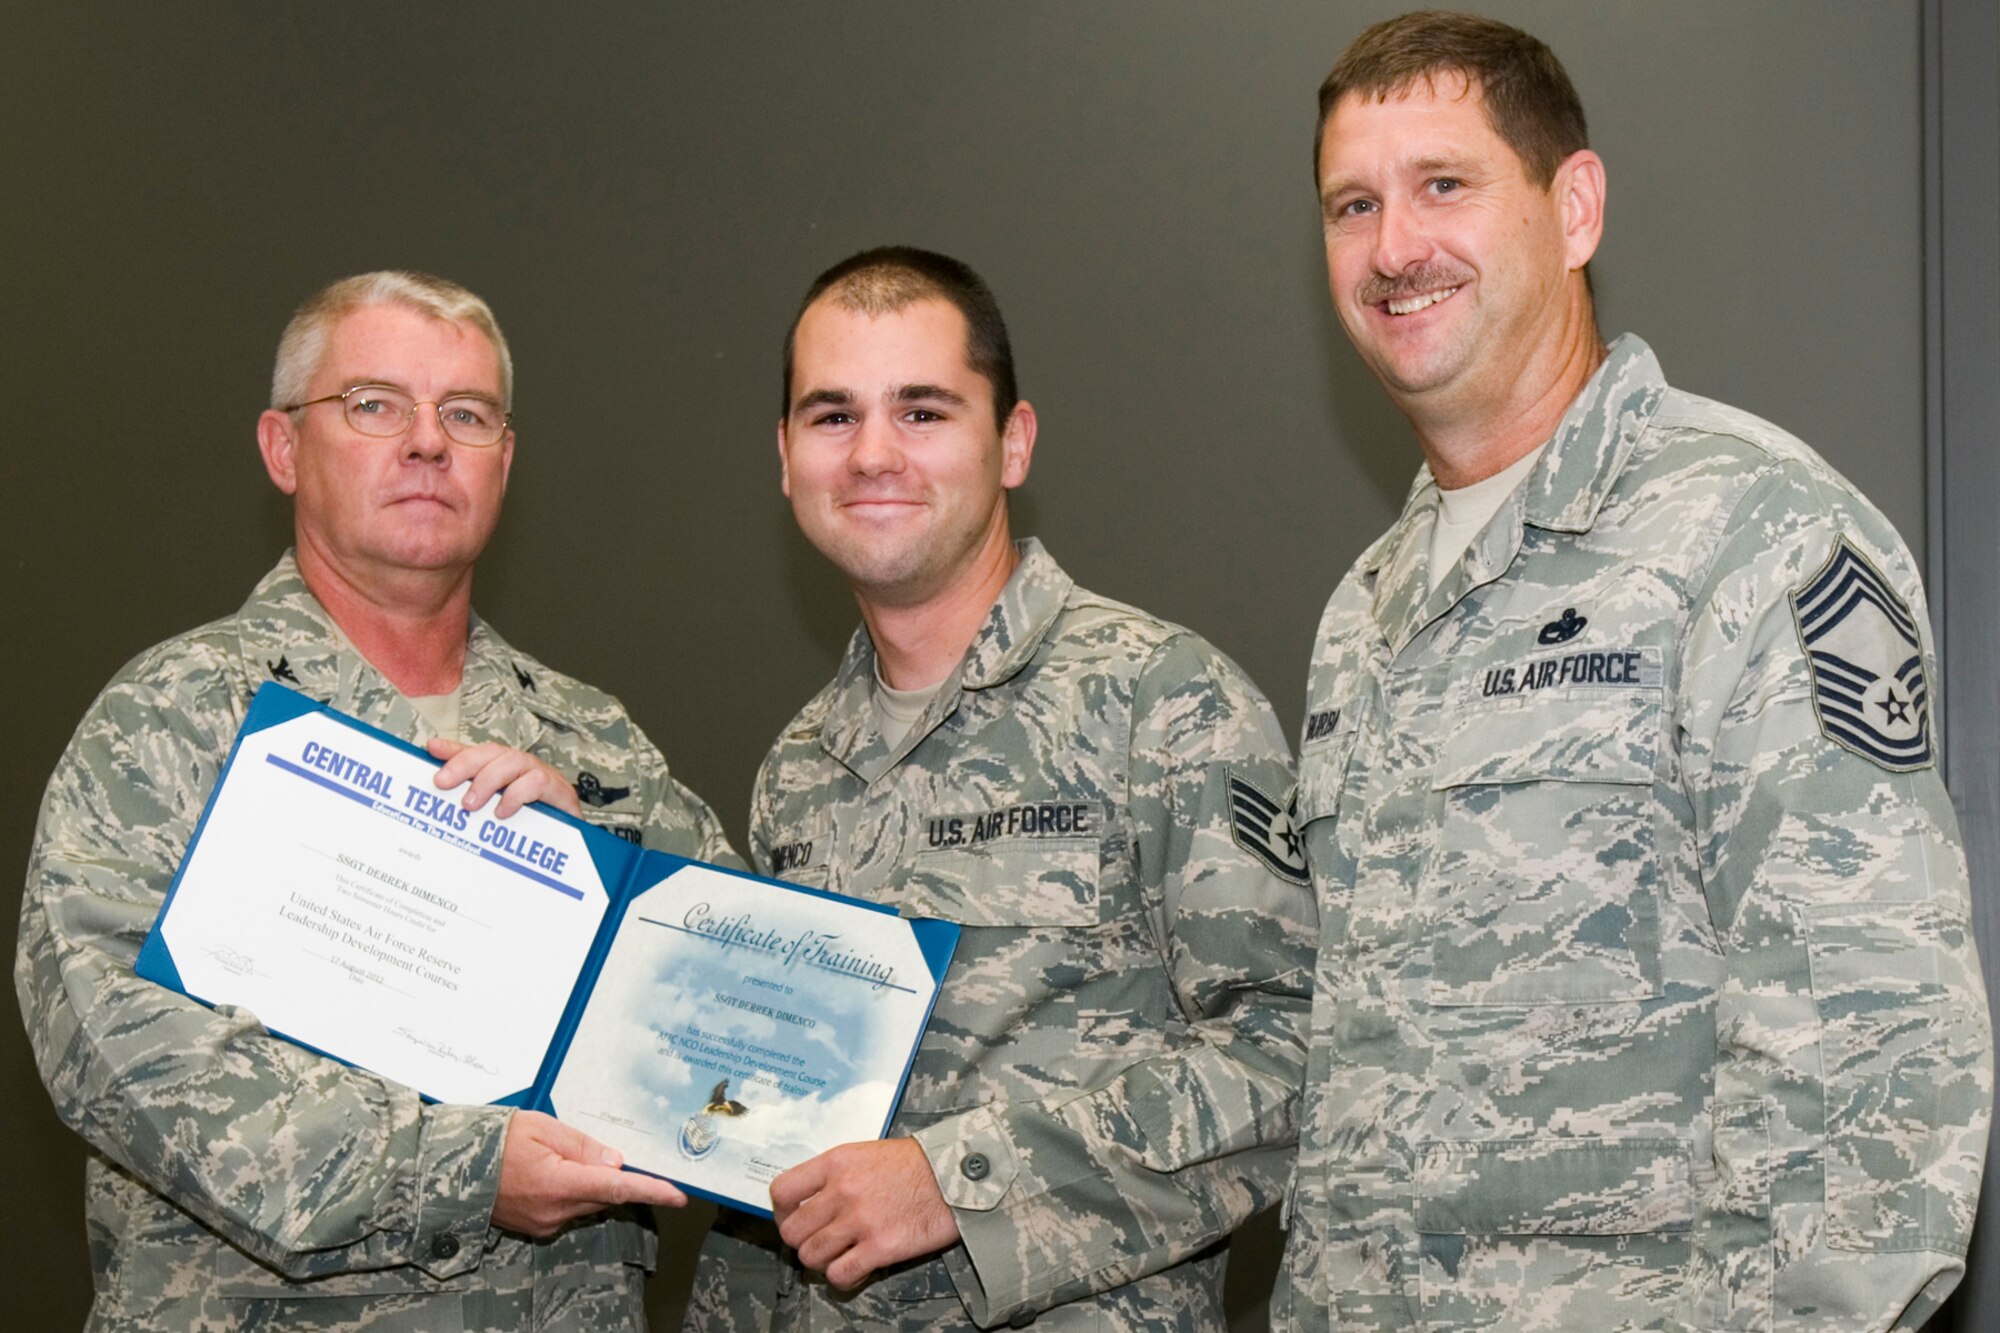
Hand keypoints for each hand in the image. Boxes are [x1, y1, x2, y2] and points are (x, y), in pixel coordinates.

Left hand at [428, 738, 582, 817]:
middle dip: (465, 764)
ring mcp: (542, 777)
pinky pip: (537, 782)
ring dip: (488, 779)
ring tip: (470, 804)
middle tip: (443, 783)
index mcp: (505, 771)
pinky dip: (516, 795)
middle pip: (493, 752)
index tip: (432, 749)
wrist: (571, 849)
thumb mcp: (494, 814)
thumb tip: (441, 786)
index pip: (478, 753)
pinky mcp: (559, 792)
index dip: (456, 750)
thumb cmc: (532, 828)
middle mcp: (522, 769)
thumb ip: (471, 797)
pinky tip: (503, 811)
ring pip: (513, 761)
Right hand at [491, 1110, 685, 1236]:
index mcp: (557, 1184)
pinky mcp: (537, 1227)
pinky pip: (570, 1209)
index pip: (616, 1188)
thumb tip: (616, 1163)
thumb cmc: (495, 1140)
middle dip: (613, 1175)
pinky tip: (553, 1172)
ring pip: (589, 1203)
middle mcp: (554, 1211)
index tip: (678, 1194)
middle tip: (606, 1150)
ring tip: (560, 1156)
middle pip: (605, 1195)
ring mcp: (545, 1223)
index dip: (650, 1190)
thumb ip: (583, 1146)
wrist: (451, 1168)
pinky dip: (573, 1191)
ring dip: (590, 1183)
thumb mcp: (542, 1127)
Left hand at [770, 1138, 959, 1288]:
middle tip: (819, 1240)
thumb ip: (835, 1174)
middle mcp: (842, 1191)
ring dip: (822, 1260)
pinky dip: (842, 1277)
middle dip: (802, 1240)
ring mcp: (860, 1221)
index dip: (781, 1211)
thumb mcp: (867, 1152)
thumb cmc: (916, 1164)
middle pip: (792, 1231)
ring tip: (839, 1254)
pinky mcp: (880, 1248)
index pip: (782, 1191)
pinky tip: (855, 1266)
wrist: (957, 1175)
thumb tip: (810, 1200)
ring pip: (811, 1256)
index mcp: (837, 1162)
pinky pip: (840, 1275)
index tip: (793, 1217)